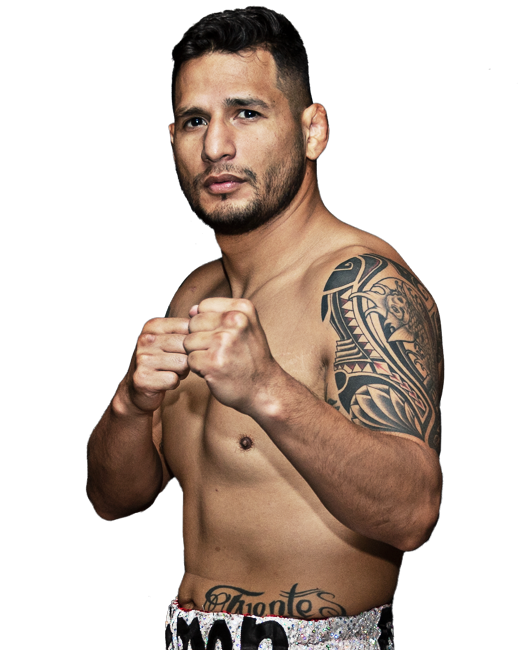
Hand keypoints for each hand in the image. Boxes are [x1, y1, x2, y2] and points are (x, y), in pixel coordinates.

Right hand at [125, 317, 189, 412]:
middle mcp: (145, 339)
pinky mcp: (142, 378)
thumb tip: (212, 322)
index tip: (184, 349)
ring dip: (182, 371)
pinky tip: (165, 381)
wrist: (139, 388)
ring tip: (172, 371)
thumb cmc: (163, 361)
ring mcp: (142, 358)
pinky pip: (173, 380)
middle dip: (188, 358)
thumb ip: (188, 330)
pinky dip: (174, 383)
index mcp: (153, 325)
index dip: (193, 342)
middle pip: (186, 346)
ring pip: (182, 364)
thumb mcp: (172, 341)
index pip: (188, 328)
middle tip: (179, 363)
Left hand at [183, 298, 276, 413]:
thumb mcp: (245, 326)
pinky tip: (215, 371)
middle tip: (220, 351)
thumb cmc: (251, 356)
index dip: (206, 323)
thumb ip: (219, 314)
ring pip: (188, 341)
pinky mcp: (213, 362)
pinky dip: (198, 368)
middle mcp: (235, 321)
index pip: (203, 306)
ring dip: (198, 354)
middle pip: (193, 323)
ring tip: (217, 360)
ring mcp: (224, 341)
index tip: (224, 336)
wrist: (264, 387)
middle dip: (200, 338)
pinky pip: (189, 359)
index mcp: (242, 308)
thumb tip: (191, 310)